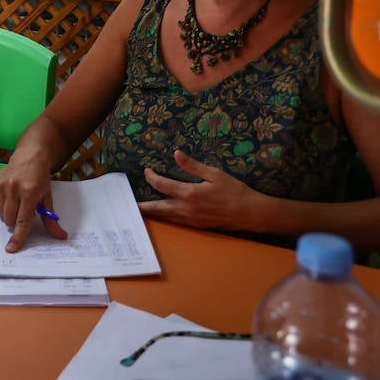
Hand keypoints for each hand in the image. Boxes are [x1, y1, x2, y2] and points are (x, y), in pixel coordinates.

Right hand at [0, 153, 67, 251]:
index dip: (18, 236)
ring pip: (1, 213)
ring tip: (17, 202)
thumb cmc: (40, 179)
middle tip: (24, 212)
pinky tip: (9, 196)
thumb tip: (61, 237)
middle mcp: (13, 188)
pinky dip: (1, 205)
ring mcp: (1, 184)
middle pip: (9, 219)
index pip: (23, 220)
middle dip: (16, 222)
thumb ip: (51, 219)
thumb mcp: (47, 197)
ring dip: (9, 213)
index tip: (12, 248)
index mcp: (29, 192)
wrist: (30, 157)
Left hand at [138, 149, 263, 230]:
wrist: (251, 214)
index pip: (162, 185)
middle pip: (157, 208)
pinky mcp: (197, 226)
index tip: (146, 171)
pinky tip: (162, 216)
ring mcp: (191, 220)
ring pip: (165, 218)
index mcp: (190, 193)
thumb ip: (192, 165)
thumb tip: (176, 154)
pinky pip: (176, 222)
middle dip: (142, 206)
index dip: (151, 177)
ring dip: (152, 214)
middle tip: (128, 205)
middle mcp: (187, 209)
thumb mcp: (215, 173)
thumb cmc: (235, 191)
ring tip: (140, 211)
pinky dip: (165, 219)